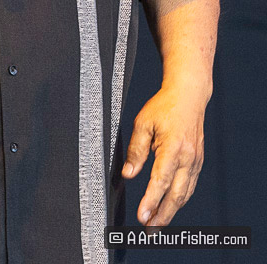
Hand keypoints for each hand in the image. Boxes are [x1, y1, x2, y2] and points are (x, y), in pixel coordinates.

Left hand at [122, 85, 206, 225]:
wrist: (188, 96)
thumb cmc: (165, 107)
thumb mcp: (143, 123)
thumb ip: (135, 150)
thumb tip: (128, 174)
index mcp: (173, 148)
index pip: (160, 181)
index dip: (151, 201)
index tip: (142, 216)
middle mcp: (188, 158)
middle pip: (176, 195)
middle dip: (163, 215)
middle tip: (149, 230)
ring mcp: (195, 161)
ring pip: (184, 194)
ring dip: (171, 211)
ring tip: (157, 224)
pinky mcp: (198, 162)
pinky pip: (189, 186)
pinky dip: (179, 199)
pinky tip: (170, 206)